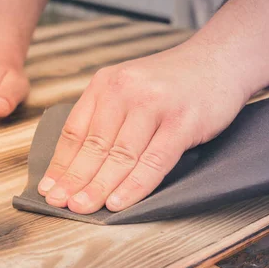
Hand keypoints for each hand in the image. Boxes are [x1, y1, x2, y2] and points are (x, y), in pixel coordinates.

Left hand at [37, 43, 248, 213]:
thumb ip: (106, 117)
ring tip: (82, 208)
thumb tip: (78, 163)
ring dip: (99, 187)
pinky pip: (152, 161)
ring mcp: (154, 105)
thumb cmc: (172, 82)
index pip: (75, 131)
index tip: (49, 189)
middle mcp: (125, 91)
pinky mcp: (182, 121)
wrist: (219, 59)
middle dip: (74, 180)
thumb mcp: (129, 87)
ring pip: (120, 156)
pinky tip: (119, 202)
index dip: (61, 164)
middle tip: (60, 204)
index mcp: (106, 83)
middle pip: (93, 146)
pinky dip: (134, 186)